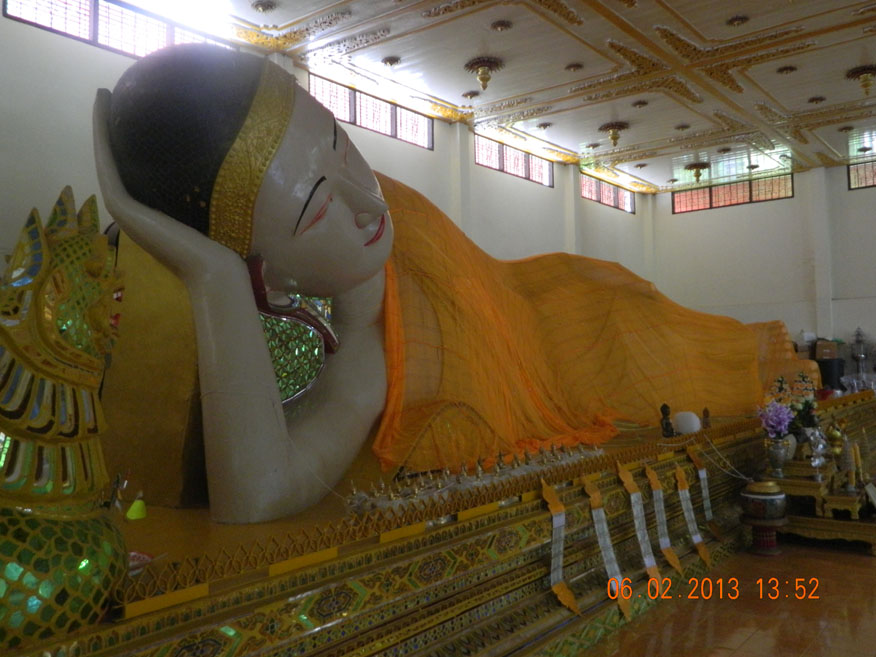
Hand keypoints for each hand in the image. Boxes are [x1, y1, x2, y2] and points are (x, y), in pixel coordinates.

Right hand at [92, 88, 244, 285]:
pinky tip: (103, 109)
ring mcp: (124, 208)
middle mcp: (133, 210)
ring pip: (105, 159)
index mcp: (151, 212)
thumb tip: (232, 164)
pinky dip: (101, 136)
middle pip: (116, 162)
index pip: (135, 171)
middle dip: (111, 130)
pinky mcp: (121, 206)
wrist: (214, 269)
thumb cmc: (223, 246)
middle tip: (109, 97)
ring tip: (102, 95)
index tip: (135, 112)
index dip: (130, 143)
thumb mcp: (212, 210)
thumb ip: (207, 191)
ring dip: (100, 126)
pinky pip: (106, 164)